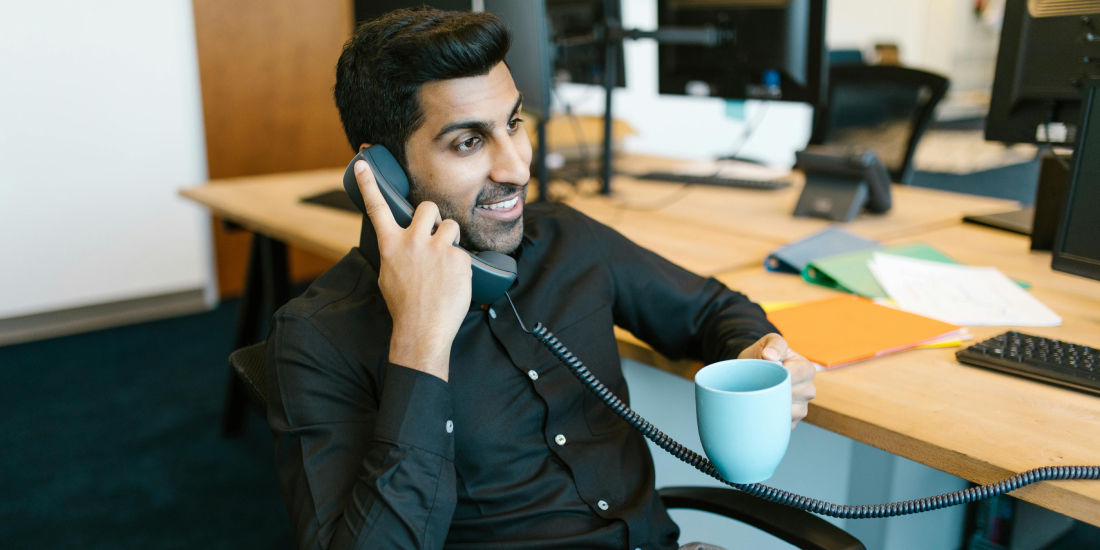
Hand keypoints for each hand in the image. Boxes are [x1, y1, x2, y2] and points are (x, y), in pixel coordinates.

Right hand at [355, 159, 471, 381]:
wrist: (422, 331)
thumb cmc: (405, 307)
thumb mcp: (389, 275)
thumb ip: (396, 253)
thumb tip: (401, 244)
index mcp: (391, 246)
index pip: (377, 208)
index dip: (368, 183)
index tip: (362, 164)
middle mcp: (412, 242)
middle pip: (427, 207)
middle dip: (434, 217)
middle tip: (435, 235)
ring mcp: (437, 248)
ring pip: (451, 226)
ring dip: (450, 239)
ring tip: (446, 263)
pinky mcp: (458, 258)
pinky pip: (464, 251)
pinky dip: (461, 264)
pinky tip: (454, 282)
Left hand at [739, 333, 816, 428]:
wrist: (757, 370)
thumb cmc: (764, 355)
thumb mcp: (769, 342)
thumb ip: (773, 344)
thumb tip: (769, 356)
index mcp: (806, 369)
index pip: (794, 377)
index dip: (775, 376)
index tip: (762, 374)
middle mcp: (809, 389)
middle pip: (790, 396)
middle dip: (771, 391)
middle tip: (756, 385)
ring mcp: (802, 407)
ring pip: (787, 412)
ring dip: (770, 405)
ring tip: (759, 394)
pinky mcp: (793, 420)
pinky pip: (782, 423)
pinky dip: (770, 417)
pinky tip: (763, 407)